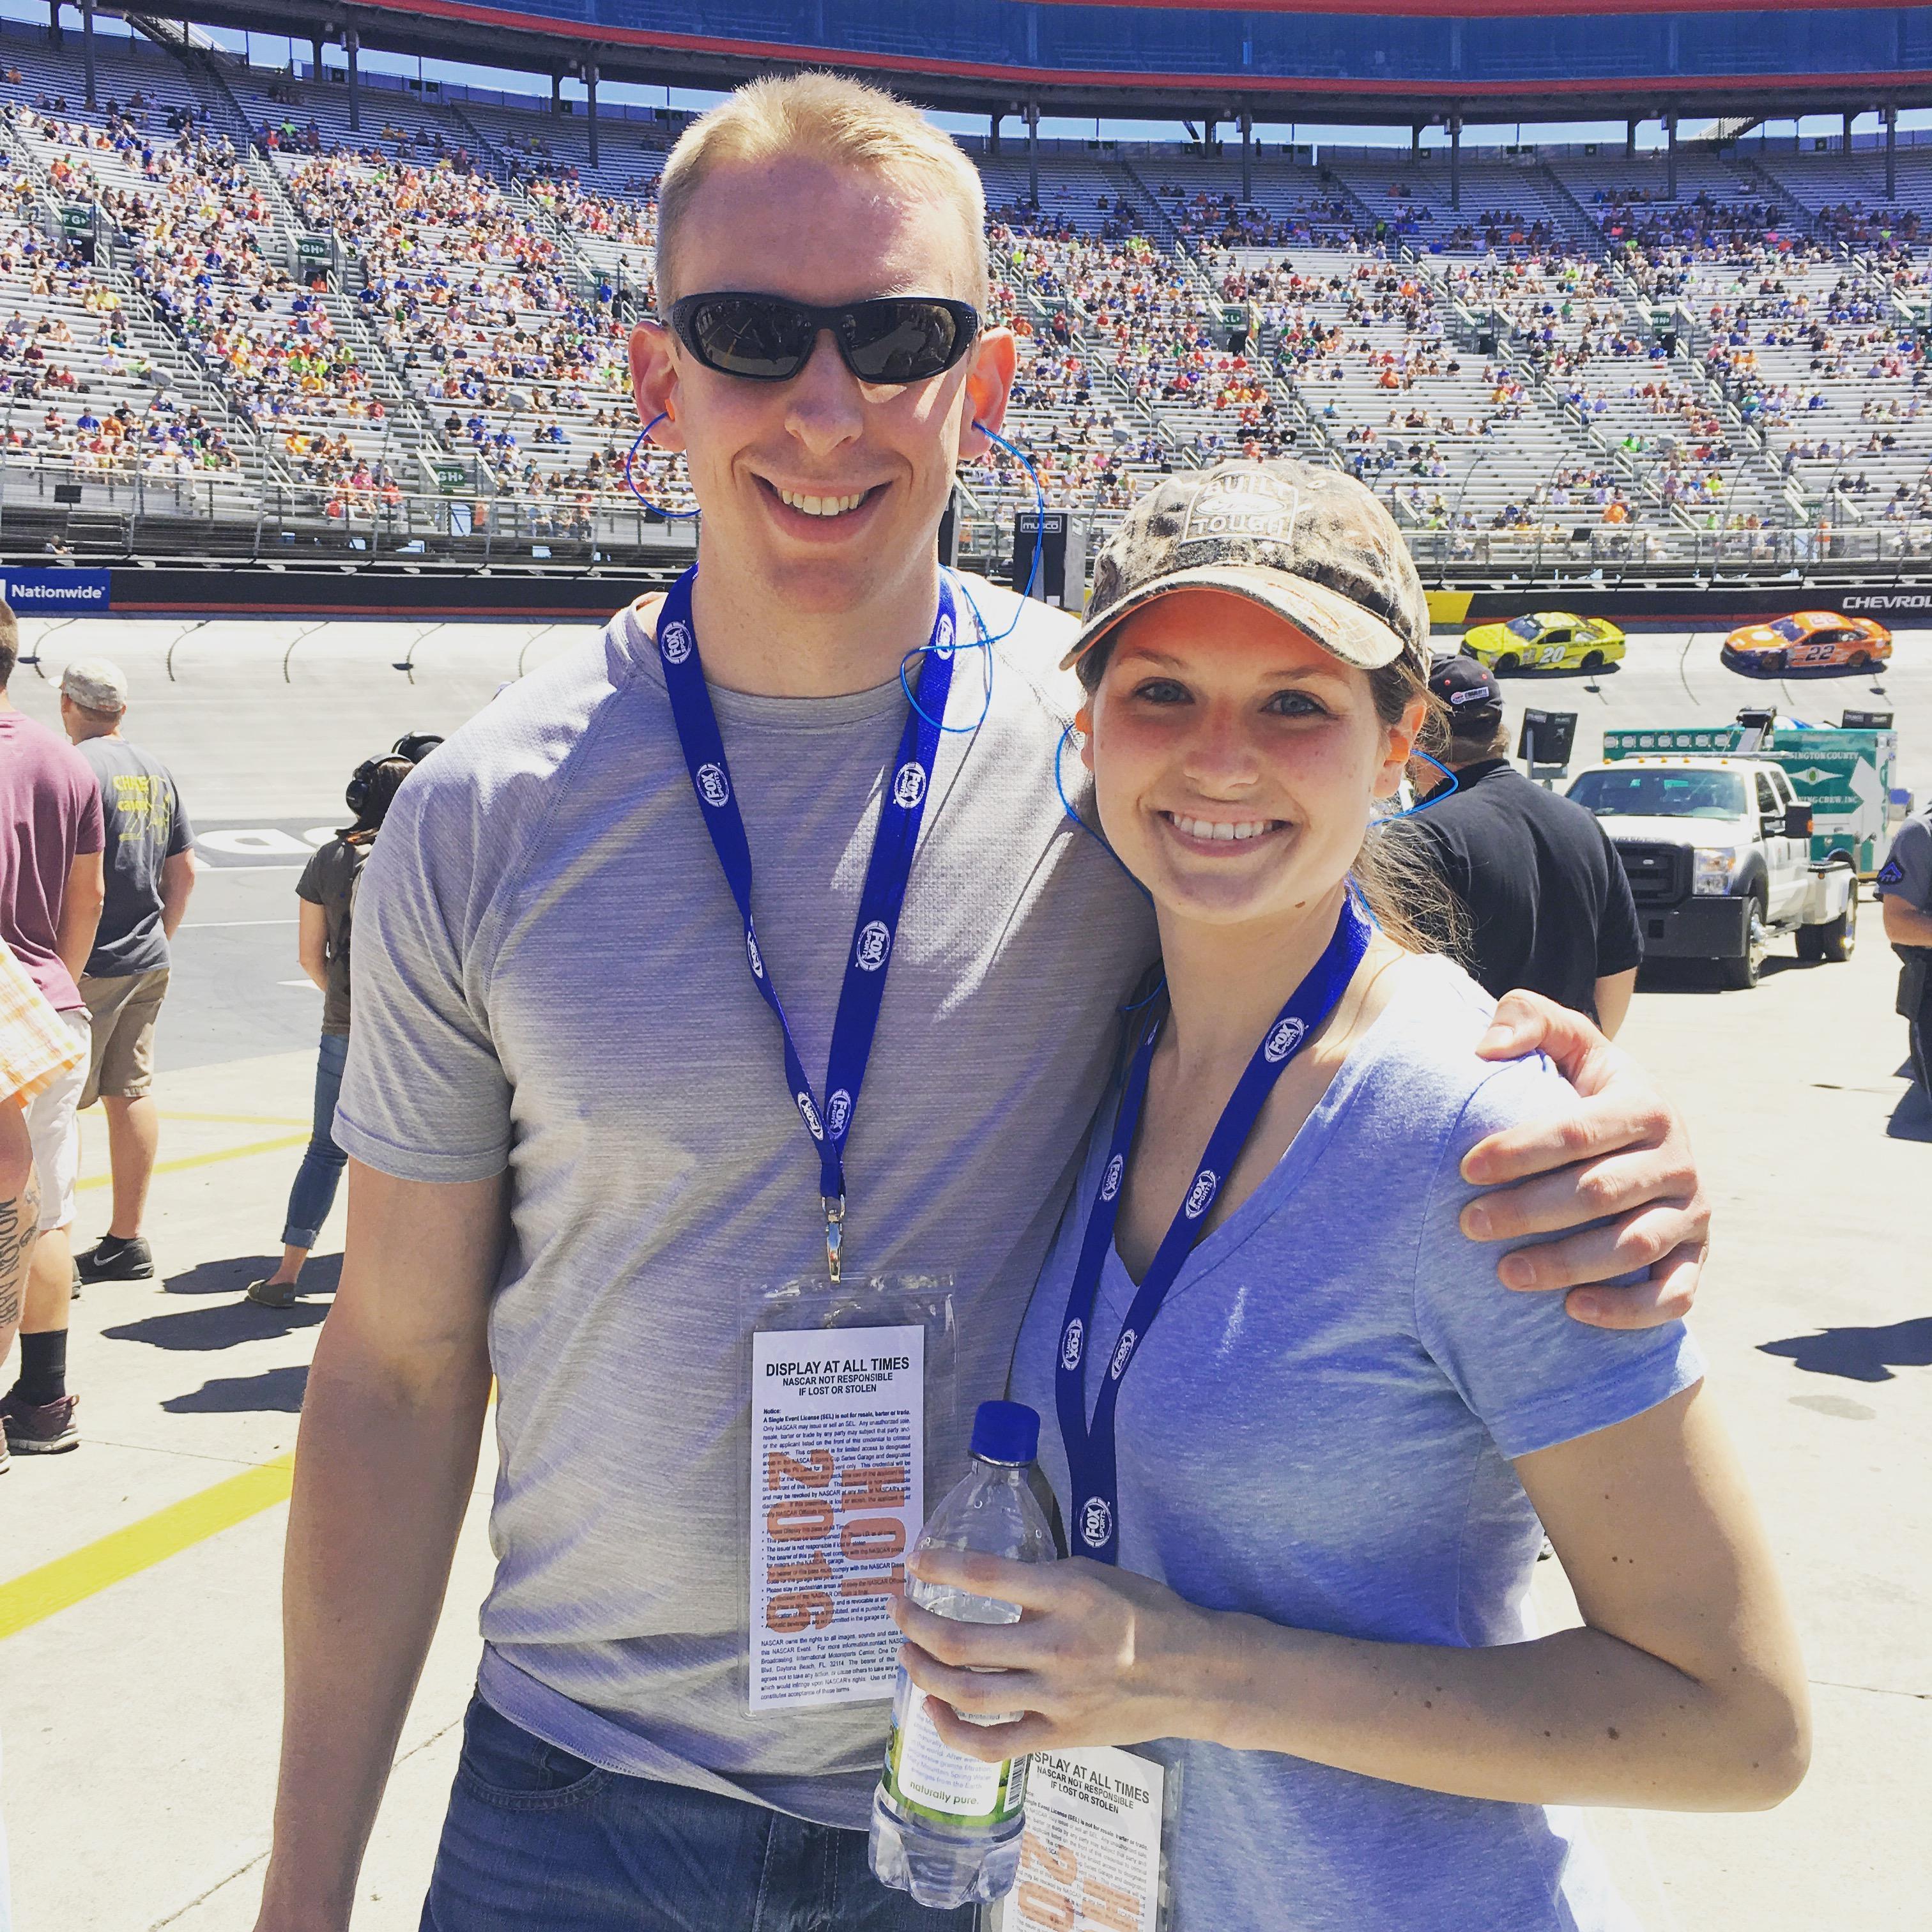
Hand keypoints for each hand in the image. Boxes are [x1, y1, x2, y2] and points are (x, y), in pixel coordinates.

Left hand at [890, 1548, 1227, 1760]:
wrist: (1195, 1674)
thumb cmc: (1144, 1613)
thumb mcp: (1094, 1576)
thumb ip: (1040, 1583)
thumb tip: (981, 1585)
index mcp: (1070, 1594)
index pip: (985, 1577)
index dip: (939, 1567)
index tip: (915, 1560)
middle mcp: (1058, 1646)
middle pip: (961, 1642)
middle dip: (915, 1623)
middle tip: (898, 1607)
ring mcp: (1057, 1698)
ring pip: (967, 1693)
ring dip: (923, 1671)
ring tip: (908, 1653)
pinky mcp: (1059, 1736)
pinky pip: (992, 1744)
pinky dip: (953, 1730)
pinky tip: (936, 1707)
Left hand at [1463, 991, 1708, 1329]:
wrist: (1638, 1138)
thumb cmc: (1581, 1089)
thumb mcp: (1565, 1044)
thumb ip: (1529, 1018)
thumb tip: (1487, 1045)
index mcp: (1644, 1104)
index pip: (1579, 1130)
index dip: (1521, 1150)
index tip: (1465, 1168)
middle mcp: (1676, 1159)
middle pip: (1599, 1193)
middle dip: (1529, 1212)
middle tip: (1468, 1225)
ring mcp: (1690, 1212)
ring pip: (1633, 1246)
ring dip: (1568, 1264)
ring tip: (1506, 1275)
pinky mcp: (1694, 1258)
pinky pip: (1672, 1294)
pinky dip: (1627, 1309)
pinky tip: (1574, 1310)